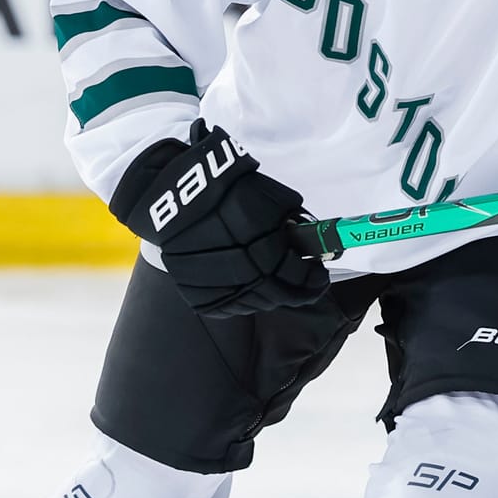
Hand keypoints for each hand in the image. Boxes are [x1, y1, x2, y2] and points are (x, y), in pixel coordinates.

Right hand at [111, 121, 332, 317]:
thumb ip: (294, 220)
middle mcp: (226, 254)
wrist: (177, 193)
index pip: (290, 268)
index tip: (320, 276)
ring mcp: (206, 275)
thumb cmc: (231, 190)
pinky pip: (224, 307)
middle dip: (298, 293)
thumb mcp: (269, 196)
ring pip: (250, 303)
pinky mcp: (190, 287)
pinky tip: (256, 294)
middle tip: (310, 289)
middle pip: (272, 291)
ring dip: (273, 300)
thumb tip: (313, 246)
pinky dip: (244, 304)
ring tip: (284, 291)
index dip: (311, 277)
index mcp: (249, 228)